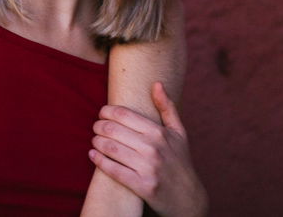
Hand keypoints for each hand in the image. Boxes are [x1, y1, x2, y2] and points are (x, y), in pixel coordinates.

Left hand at [89, 82, 207, 216]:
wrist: (189, 198)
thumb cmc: (180, 162)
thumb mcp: (179, 133)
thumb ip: (167, 108)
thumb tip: (156, 83)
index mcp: (159, 132)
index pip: (123, 114)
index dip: (107, 111)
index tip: (101, 113)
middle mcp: (153, 148)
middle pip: (113, 130)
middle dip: (98, 126)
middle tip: (95, 127)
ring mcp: (148, 167)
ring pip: (111, 148)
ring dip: (97, 142)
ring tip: (94, 140)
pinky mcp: (143, 186)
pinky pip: (114, 170)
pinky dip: (99, 160)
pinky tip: (92, 155)